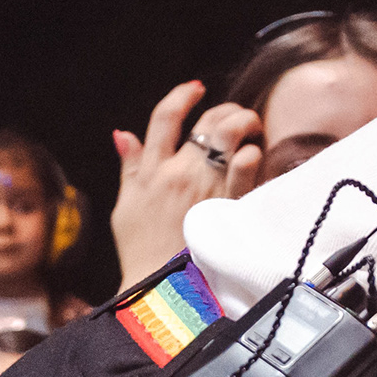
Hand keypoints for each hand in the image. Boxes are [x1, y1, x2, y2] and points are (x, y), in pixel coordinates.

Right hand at [109, 81, 265, 281]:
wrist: (162, 288)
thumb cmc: (142, 251)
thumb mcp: (126, 205)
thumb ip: (129, 167)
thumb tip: (123, 134)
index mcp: (152, 172)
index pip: (164, 118)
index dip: (181, 96)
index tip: (195, 89)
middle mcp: (180, 173)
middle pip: (207, 122)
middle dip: (225, 109)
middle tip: (234, 116)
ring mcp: (207, 188)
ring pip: (230, 135)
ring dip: (244, 123)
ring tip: (250, 128)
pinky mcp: (229, 205)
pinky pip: (247, 167)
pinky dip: (253, 153)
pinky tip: (254, 154)